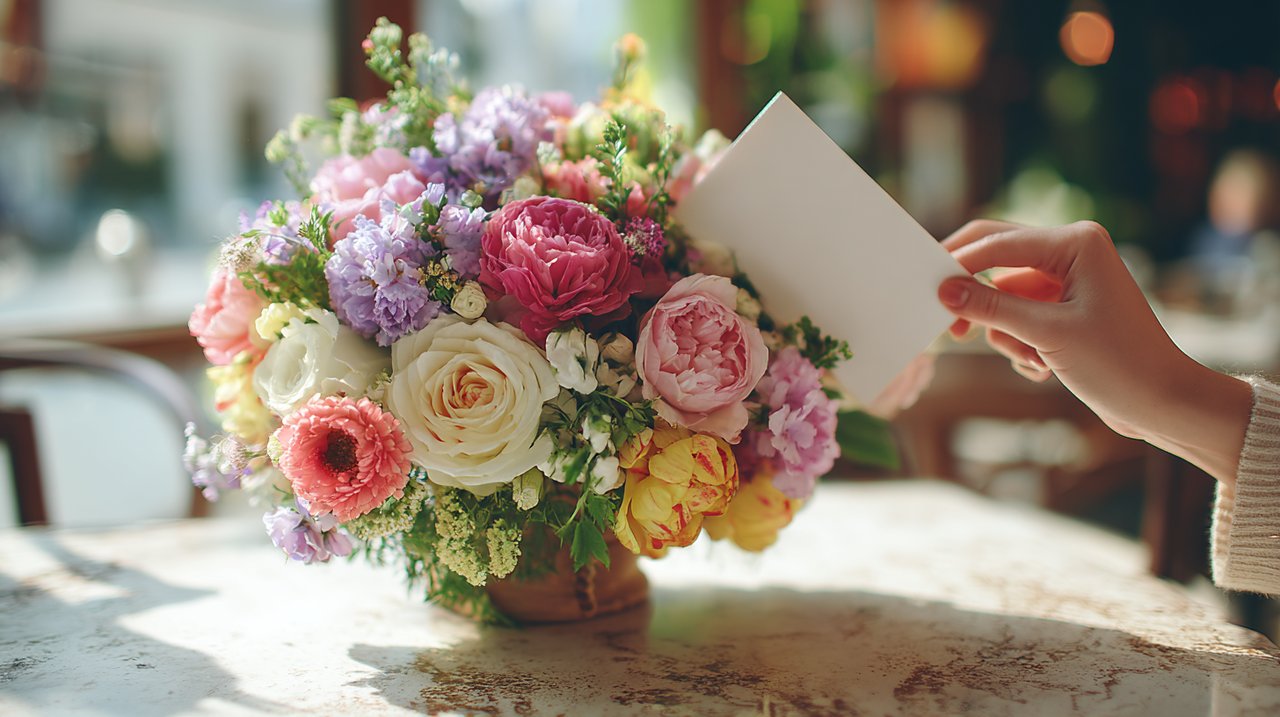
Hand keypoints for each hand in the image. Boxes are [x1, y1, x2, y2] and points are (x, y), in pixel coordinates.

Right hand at [936, 220, 1250, 483]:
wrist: (1161, 402)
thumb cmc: (1118, 363)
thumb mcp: (1047, 334)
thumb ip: (991, 308)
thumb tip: (944, 291)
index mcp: (1076, 242)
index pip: (999, 241)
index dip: (959, 264)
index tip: (926, 287)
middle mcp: (1071, 252)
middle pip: (996, 260)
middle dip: (977, 297)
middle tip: (949, 325)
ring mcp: (1066, 280)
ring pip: (1003, 297)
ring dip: (1008, 334)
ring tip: (1035, 360)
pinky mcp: (1063, 308)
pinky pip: (1018, 317)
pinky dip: (1021, 344)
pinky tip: (1044, 367)